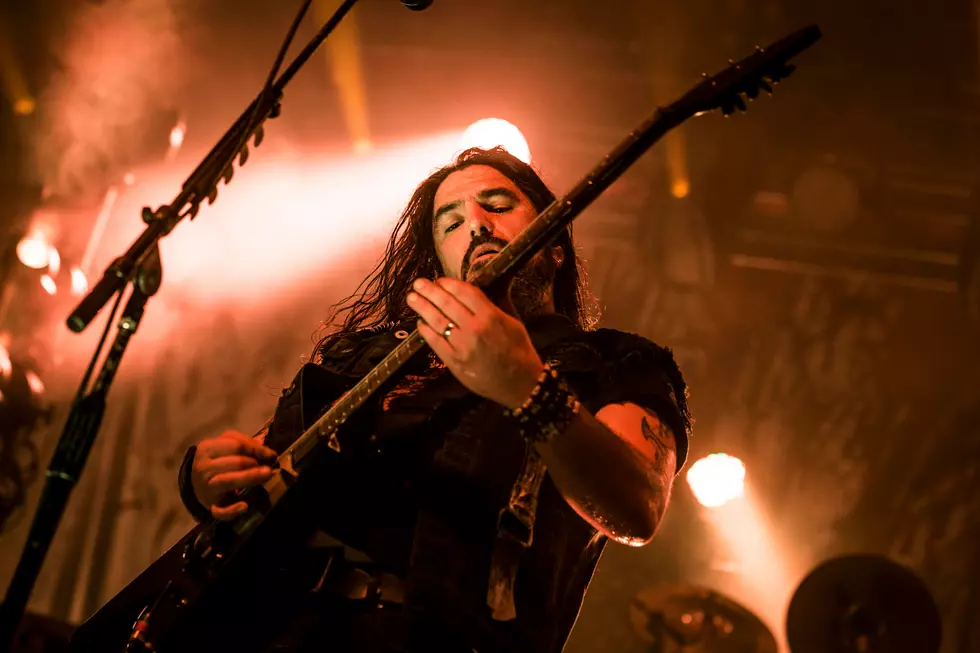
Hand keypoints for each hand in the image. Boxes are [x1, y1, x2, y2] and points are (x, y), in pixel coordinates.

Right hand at [190, 430, 277, 520]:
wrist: (198, 482)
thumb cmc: (218, 459)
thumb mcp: (227, 443)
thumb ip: (246, 443)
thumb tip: (267, 452)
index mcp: (207, 448)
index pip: (236, 445)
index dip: (257, 449)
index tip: (272, 454)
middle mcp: (203, 467)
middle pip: (235, 463)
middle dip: (255, 464)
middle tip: (269, 467)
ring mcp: (205, 488)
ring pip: (228, 481)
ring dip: (250, 478)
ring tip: (267, 475)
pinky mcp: (210, 506)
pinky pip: (220, 511)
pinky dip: (232, 510)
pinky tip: (245, 506)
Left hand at [407, 277, 543, 408]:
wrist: (521, 383)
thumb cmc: (519, 351)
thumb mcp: (514, 322)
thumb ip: (499, 301)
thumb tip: (494, 282)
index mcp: (491, 316)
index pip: (464, 292)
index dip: (449, 284)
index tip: (439, 280)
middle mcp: (475, 328)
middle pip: (447, 304)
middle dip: (430, 291)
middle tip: (418, 283)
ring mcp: (462, 346)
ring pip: (437, 321)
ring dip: (422, 307)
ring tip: (412, 298)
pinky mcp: (454, 362)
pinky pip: (435, 342)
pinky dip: (425, 330)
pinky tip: (420, 322)